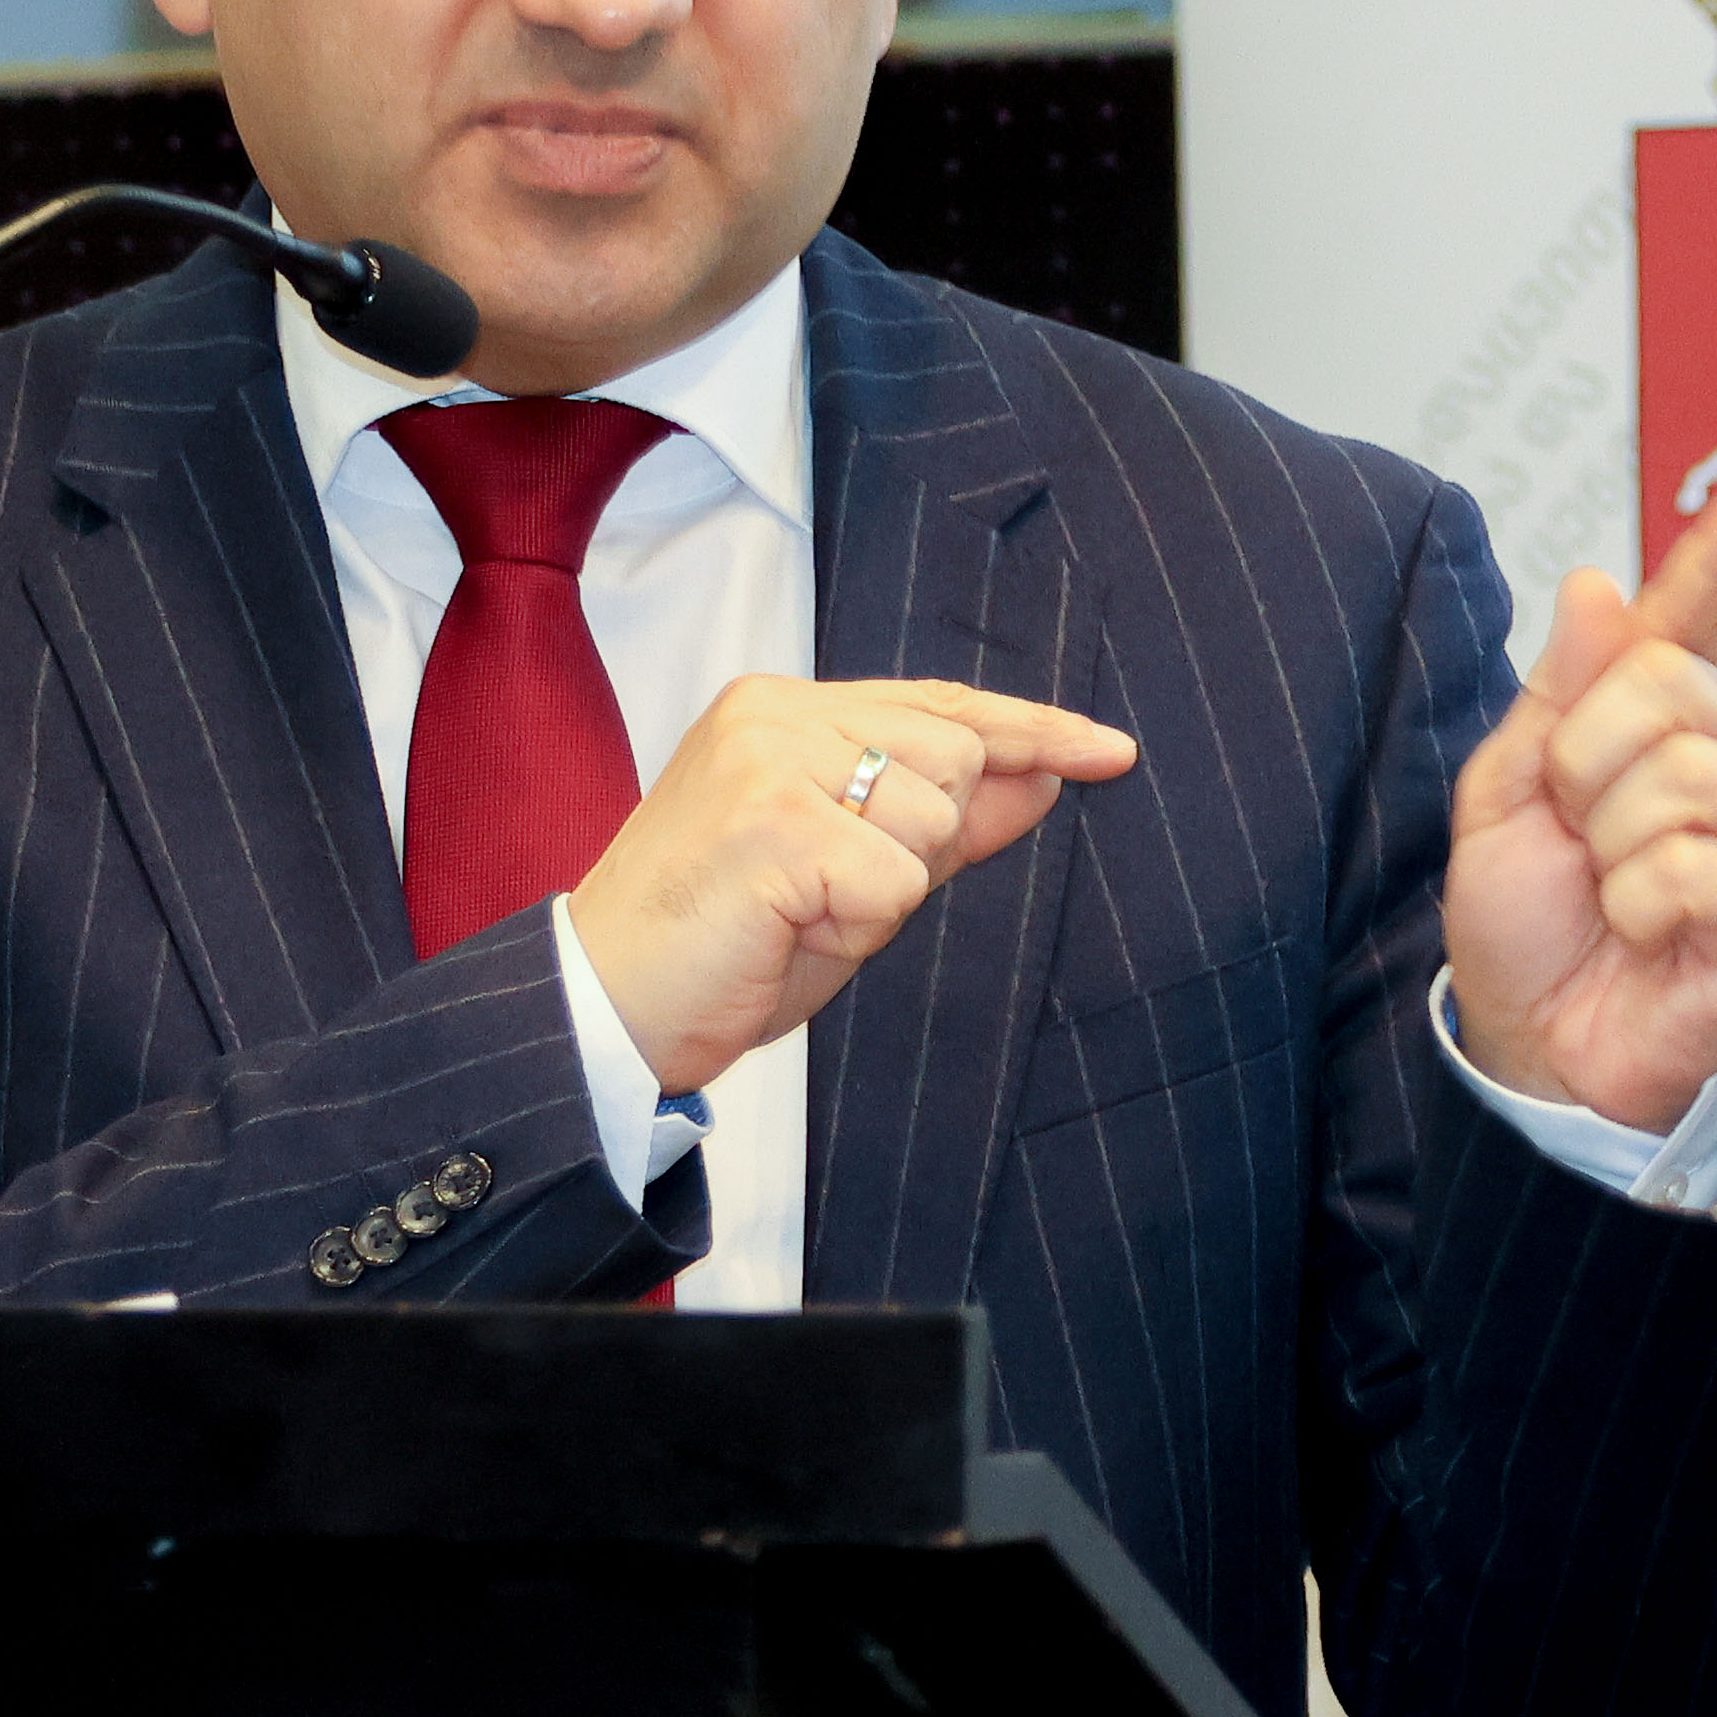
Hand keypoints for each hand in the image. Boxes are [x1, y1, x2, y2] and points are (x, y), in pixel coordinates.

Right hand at [566, 677, 1138, 1093]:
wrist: (605, 1009)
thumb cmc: (720, 949)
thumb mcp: (851, 879)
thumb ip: (944, 823)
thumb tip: (1046, 777)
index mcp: (782, 709)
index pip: (940, 706)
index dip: (1031, 731)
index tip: (1110, 752)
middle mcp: (774, 712)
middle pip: (955, 762)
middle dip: (919, 850)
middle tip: (817, 897)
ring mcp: (771, 758)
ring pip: (933, 822)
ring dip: (885, 894)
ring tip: (793, 913)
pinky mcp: (775, 819)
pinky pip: (898, 881)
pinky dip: (859, 925)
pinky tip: (784, 929)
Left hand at [1447, 481, 1716, 1137]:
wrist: (1536, 1047)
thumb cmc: (1530, 928)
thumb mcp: (1505, 799)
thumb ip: (1553, 697)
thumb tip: (1596, 588)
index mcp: (1667, 727)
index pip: (1698, 624)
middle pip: (1670, 687)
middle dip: (1586, 761)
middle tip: (1578, 833)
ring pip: (1683, 778)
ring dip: (1610, 845)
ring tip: (1612, 896)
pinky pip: (1695, 866)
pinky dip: (1638, 905)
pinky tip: (1645, 935)